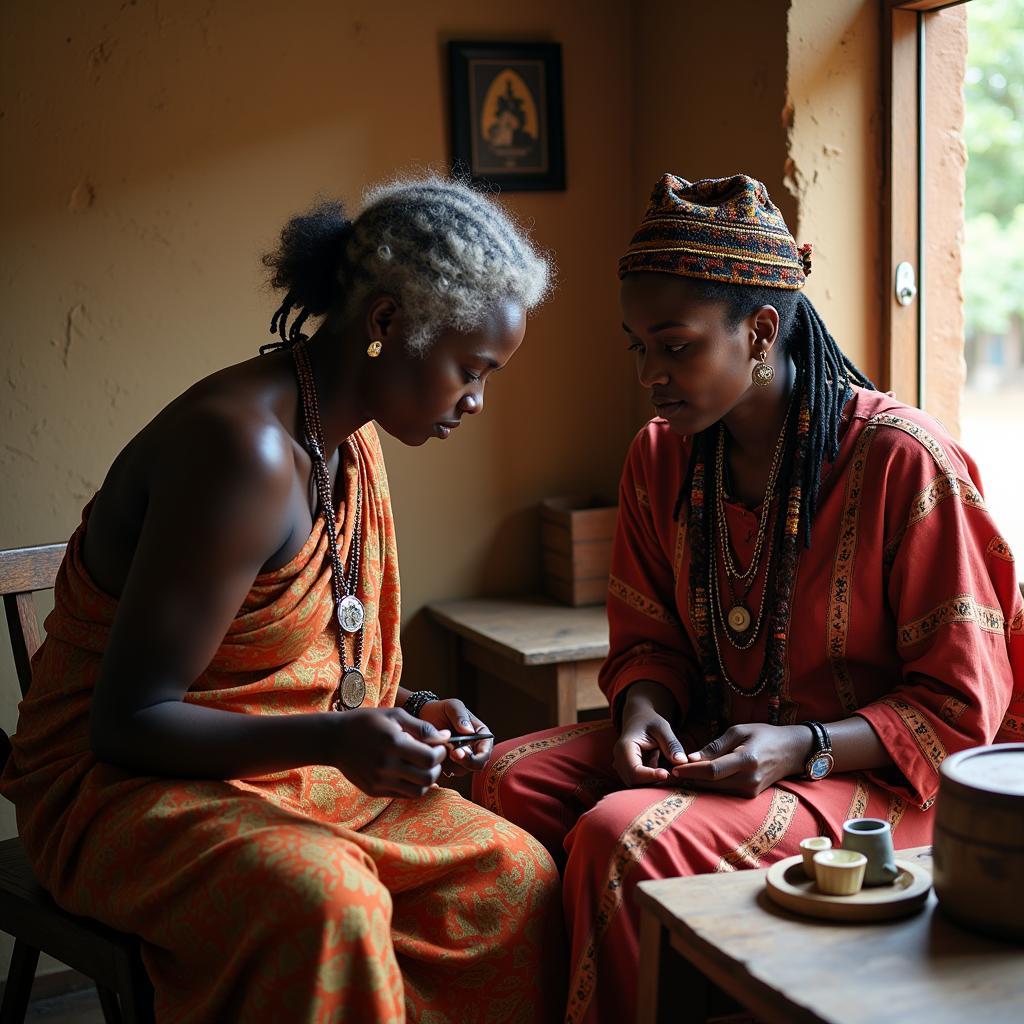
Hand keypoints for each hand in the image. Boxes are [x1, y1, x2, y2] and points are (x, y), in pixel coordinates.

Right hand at [329, 707, 450, 797]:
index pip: (430, 759)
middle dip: (437, 767)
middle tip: (434, 757)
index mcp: (393, 744)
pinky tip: (409, 772)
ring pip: (418, 792)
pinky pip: (403, 795)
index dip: (441, 753)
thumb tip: (445, 736)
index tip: (439, 745)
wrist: (334, 739)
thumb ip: (422, 727)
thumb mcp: (395, 715)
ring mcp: (379, 781)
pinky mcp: (374, 791)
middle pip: (428, 778)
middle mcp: (386, 766)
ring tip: (423, 766)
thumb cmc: (367, 722)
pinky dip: (413, 786)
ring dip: (427, 780)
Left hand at [416, 698, 493, 775]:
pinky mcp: (449, 766)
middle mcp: (474, 749)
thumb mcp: (452, 706)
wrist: (424, 717)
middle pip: (476, 765)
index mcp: (481, 736)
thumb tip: (469, 731)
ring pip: (461, 770)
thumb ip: (460, 716)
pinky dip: (440, 764)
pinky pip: (447, 772)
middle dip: (463, 762)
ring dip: (450, 762)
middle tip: (449, 753)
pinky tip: (434, 752)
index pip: (485, 753)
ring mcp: (462, 759)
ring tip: (439, 746)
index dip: (476, 757)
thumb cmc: (442, 710)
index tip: (459, 752)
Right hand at [613, 682, 687, 785]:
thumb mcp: (662, 727)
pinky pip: (639, 781)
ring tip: (659, 756)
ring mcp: (621, 767)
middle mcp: (619, 760)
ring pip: (637, 784)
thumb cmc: (650, 720)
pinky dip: (651, 776)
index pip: (634, 771)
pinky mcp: (627, 771)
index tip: (667, 774)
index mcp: (624, 747)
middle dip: (653, 780)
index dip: (650, 776)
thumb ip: (671, 744)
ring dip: (652, 777)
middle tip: (670, 769)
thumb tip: (681, 762)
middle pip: (634, 781)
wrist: (638, 718)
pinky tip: (656, 759)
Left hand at [668, 723, 807, 797]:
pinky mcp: (750, 796)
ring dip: (696, 785)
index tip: (674, 769)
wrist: (791, 751)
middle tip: (667, 775)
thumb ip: (715, 746)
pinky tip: (694, 780)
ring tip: (676, 778)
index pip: (713, 770)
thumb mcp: (739, 731)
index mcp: (747, 760)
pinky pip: (724, 792)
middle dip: (688, 780)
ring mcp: (751, 791)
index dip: (691, 771)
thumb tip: (691, 758)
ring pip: (715, 791)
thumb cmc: (764, 735)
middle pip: (711, 784)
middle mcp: (749, 780)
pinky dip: (708, 787)